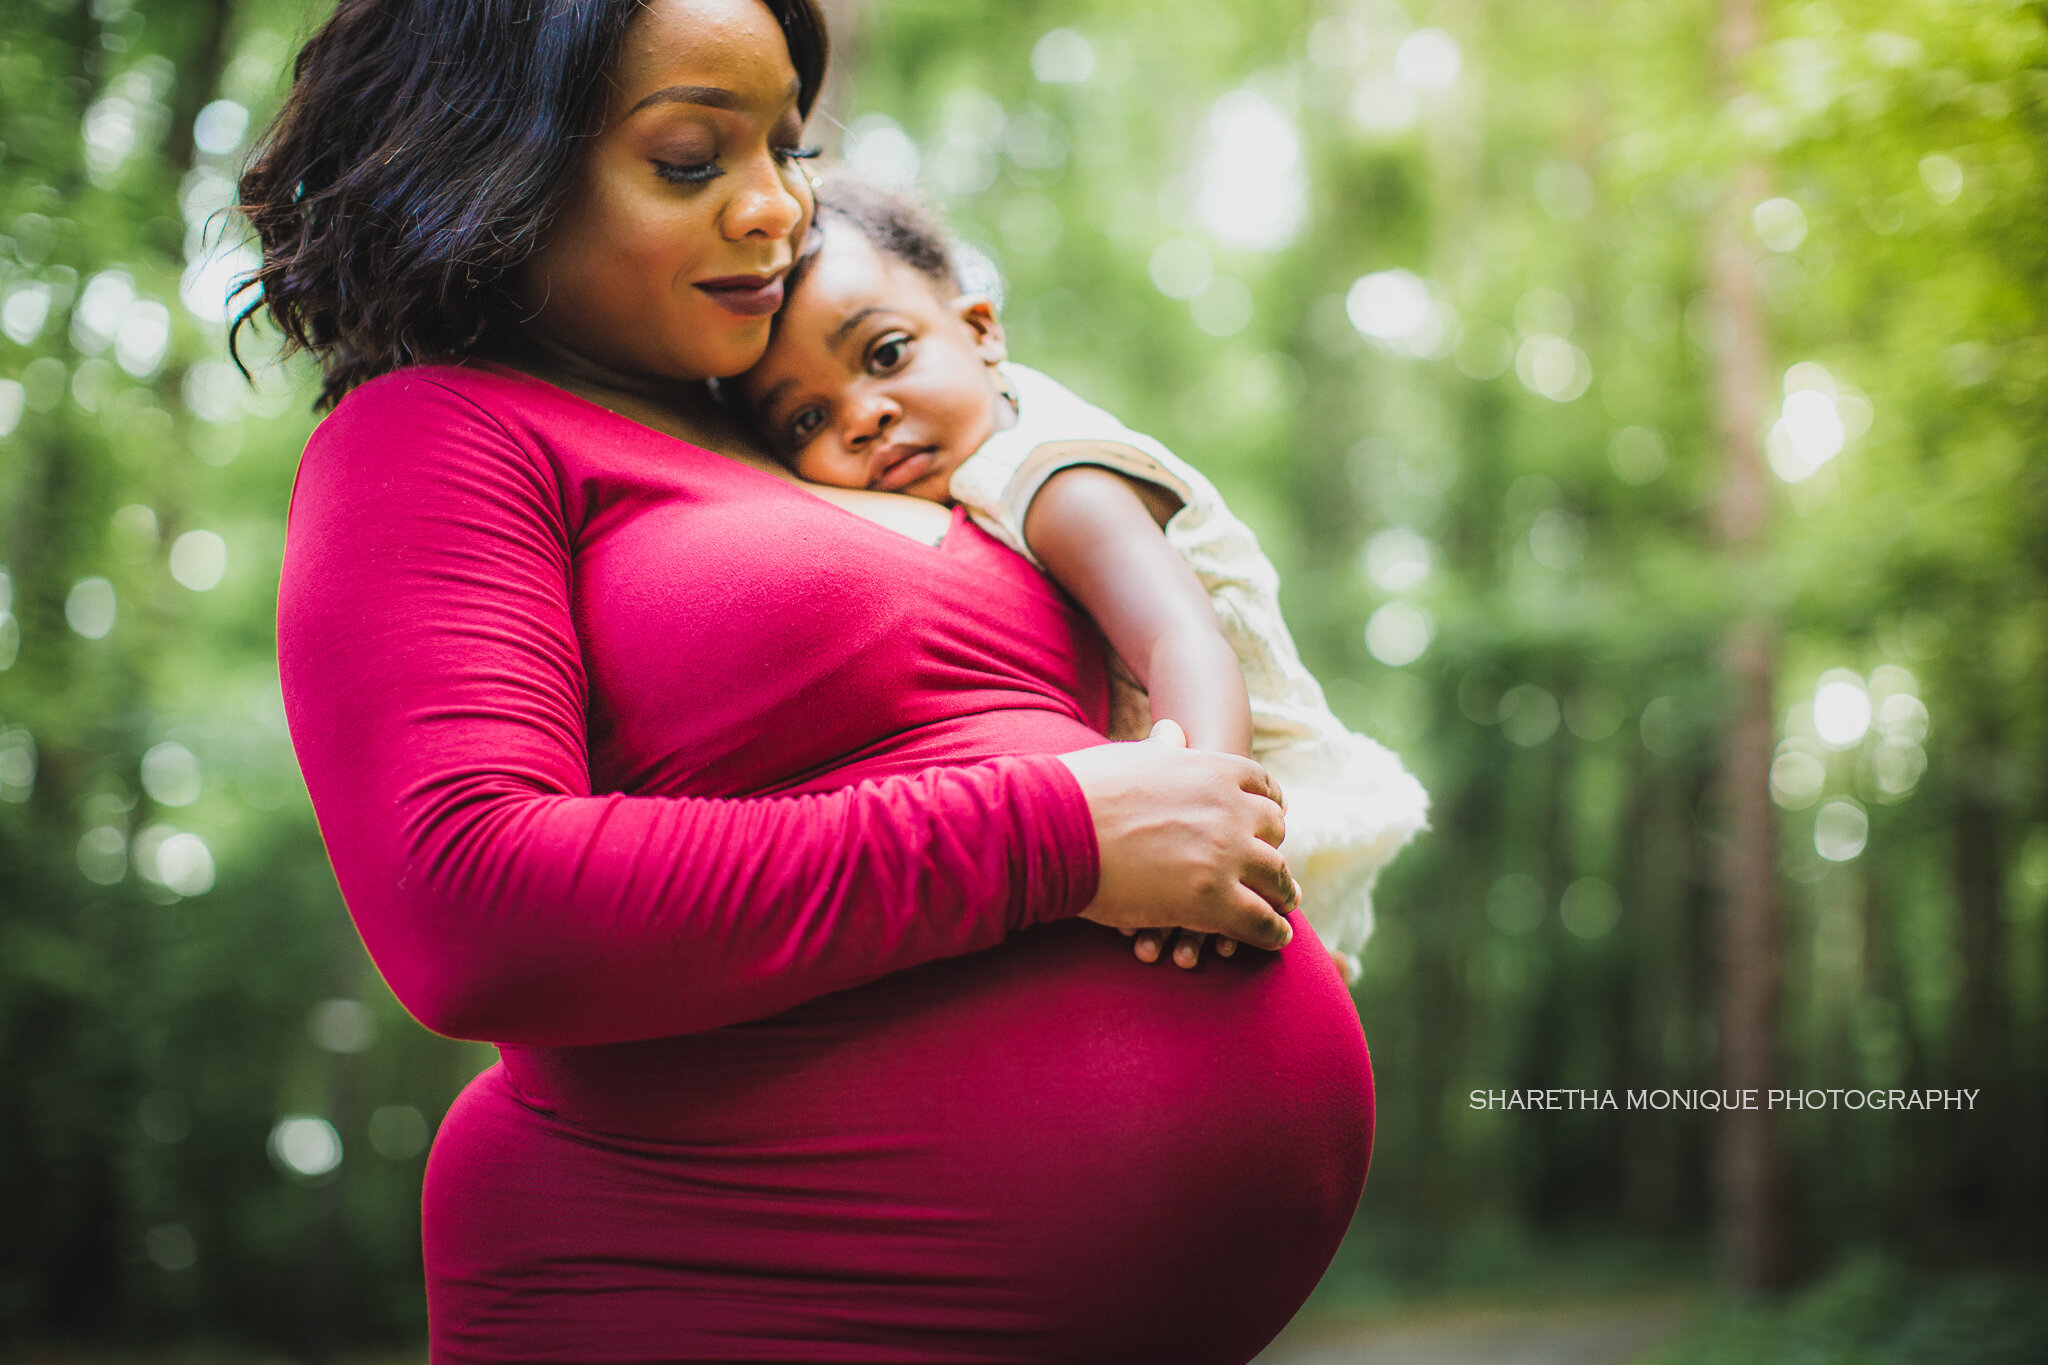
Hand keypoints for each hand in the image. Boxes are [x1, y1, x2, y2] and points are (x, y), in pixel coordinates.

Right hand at [1058, 719, 1296, 960]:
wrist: (1057, 825)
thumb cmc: (1085, 790)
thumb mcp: (1135, 757)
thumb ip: (1164, 751)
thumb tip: (1173, 731)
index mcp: (1215, 769)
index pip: (1262, 787)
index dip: (1268, 807)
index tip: (1269, 821)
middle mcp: (1231, 808)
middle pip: (1273, 832)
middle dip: (1274, 851)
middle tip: (1275, 869)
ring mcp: (1227, 854)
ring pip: (1275, 877)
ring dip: (1282, 894)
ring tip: (1283, 906)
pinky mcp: (1215, 899)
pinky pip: (1260, 920)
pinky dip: (1271, 931)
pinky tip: (1273, 937)